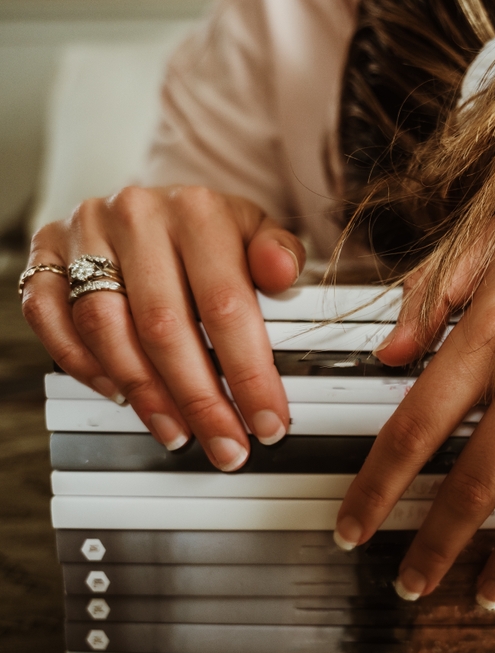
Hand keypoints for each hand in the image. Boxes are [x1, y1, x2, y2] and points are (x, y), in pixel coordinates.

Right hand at [21, 186, 304, 469]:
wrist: (157, 201)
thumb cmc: (211, 229)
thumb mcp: (258, 231)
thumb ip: (279, 253)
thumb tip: (282, 270)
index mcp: (198, 211)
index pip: (225, 305)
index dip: (248, 373)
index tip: (267, 420)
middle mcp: (137, 217)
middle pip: (164, 326)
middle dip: (199, 399)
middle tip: (225, 443)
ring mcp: (85, 233)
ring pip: (106, 329)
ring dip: (144, 393)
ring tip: (178, 432)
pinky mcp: (46, 252)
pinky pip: (50, 319)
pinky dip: (81, 364)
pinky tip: (120, 396)